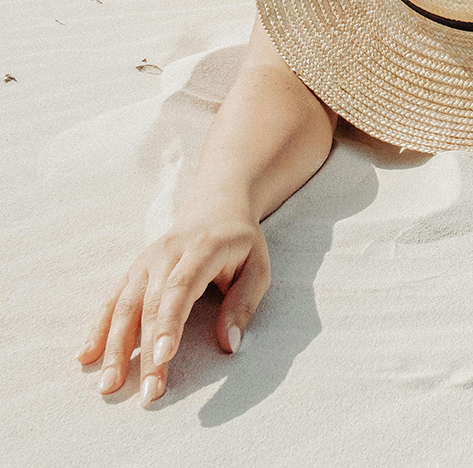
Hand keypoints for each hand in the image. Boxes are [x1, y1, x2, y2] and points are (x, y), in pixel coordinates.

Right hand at [76, 212, 269, 405]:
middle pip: (151, 304)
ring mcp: (145, 261)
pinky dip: (97, 328)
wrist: (216, 208)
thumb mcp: (258, 266)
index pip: (181, 287)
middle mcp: (167, 253)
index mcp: (202, 248)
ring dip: (114, 347)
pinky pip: (111, 300)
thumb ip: (244, 302)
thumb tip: (230, 344)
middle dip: (146, 351)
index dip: (170, 322)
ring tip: (108, 386)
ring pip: (124, 305)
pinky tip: (86, 356)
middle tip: (148, 393)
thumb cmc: (240, 244)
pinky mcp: (133, 271)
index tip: (164, 356)